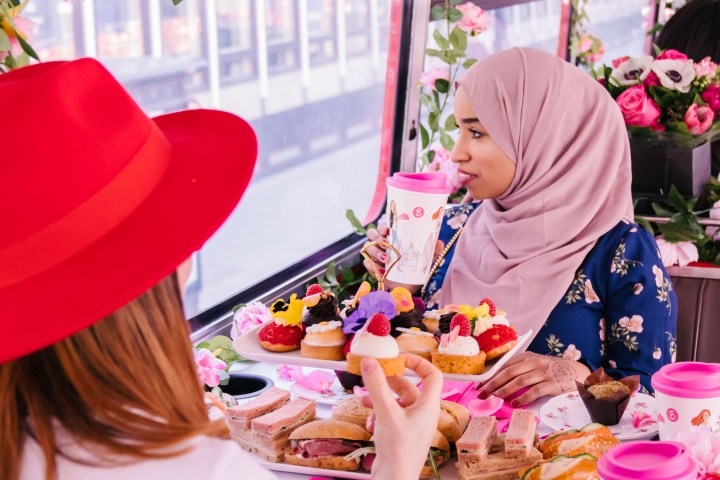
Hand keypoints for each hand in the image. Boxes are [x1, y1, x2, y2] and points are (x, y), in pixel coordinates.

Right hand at [361, 354, 441, 479]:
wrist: (393, 479)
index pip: (432, 375)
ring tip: (363, 400)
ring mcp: (412, 425)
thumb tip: (370, 361)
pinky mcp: (401, 435)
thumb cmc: (398, 449)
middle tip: (372, 376)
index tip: (399, 358)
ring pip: (395, 402)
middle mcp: (423, 414)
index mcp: (428, 406)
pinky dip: (378, 416)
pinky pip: (390, 416)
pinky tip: (370, 424)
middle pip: (407, 387)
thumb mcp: (386, 412)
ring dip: (378, 399)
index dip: (418, 362)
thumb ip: (377, 385)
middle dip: (387, 382)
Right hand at [363, 225, 444, 292]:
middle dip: (376, 237)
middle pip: (371, 234)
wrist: (408, 288)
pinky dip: (372, 266)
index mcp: (393, 238)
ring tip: (386, 260)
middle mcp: (381, 244)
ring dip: (375, 252)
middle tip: (386, 244)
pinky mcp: (372, 268)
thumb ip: (432, 251)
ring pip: (367, 247)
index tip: (386, 229)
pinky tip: (381, 271)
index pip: (383, 227)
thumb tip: (439, 242)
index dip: (381, 226)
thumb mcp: (426, 260)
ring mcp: (375, 256)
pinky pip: (366, 263)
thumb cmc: (415, 269)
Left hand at [477, 352, 589, 406]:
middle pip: (510, 372)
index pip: (505, 365)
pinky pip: (535, 391)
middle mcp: (534, 362)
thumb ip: (520, 370)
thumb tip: (498, 382)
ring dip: (505, 390)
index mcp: (528, 357)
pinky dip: (523, 398)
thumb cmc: (552, 370)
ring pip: (520, 381)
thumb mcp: (535, 364)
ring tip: (495, 398)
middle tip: (482, 393)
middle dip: (493, 383)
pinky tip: (514, 403)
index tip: (480, 384)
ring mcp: (544, 372)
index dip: (492, 375)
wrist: (577, 372)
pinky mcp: (552, 384)